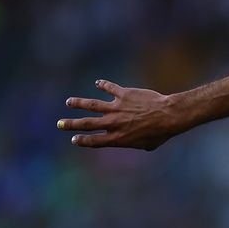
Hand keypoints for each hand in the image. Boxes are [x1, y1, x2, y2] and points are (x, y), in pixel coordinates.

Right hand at [58, 81, 181, 149]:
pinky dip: (104, 85)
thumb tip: (138, 142)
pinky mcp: (124, 94)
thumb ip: (137, 143)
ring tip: (69, 102)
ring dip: (79, 103)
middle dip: (72, 124)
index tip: (73, 139)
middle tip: (60, 124)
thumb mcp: (147, 144)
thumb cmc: (161, 133)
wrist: (168, 116)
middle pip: (88, 124)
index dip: (83, 141)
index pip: (95, 141)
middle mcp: (114, 123)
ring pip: (92, 105)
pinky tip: (99, 83)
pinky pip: (110, 88)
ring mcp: (117, 108)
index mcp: (118, 138)